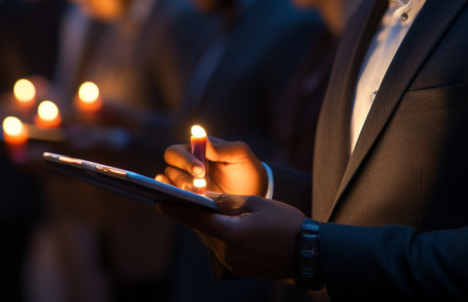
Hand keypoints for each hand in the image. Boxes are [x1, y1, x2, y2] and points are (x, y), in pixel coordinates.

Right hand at [156, 136, 265, 195]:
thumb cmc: (246, 170)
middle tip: (201, 184)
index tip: (200, 170)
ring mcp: (185, 183)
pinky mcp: (187, 200)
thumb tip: (200, 137)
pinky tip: (182, 199)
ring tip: (202, 194)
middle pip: (170, 166)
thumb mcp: (240, 155)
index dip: (185, 160)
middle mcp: (186, 166)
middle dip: (182, 175)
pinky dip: (173, 197)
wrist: (254, 195)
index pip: (177, 151)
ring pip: (170, 182)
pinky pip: (172, 197)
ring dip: (183, 188)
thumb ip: (221, 147)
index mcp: (196, 151)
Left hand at [157, 194, 303, 279]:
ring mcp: (234, 263)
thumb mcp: (256, 203)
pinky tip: (227, 226)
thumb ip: (227, 201)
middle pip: (202, 231)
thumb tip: (206, 199)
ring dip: (208, 227)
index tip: (159, 202)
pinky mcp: (240, 269)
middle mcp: (228, 252)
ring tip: (205, 211)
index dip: (176, 210)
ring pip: (212, 240)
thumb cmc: (285, 224)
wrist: (309, 253)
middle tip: (180, 201)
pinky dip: (221, 236)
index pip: (196, 220)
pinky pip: (223, 249)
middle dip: (193, 216)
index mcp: (231, 234)